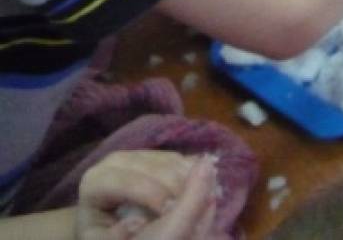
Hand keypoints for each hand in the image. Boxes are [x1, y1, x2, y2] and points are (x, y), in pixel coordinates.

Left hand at [76, 151, 216, 239]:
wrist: (105, 222)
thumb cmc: (102, 234)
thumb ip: (116, 235)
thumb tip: (137, 222)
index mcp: (96, 181)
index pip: (126, 181)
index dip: (151, 194)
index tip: (170, 212)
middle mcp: (116, 160)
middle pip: (153, 166)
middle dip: (175, 187)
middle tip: (193, 209)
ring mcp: (139, 153)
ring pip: (171, 160)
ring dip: (189, 179)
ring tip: (201, 202)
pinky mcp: (157, 154)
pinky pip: (182, 160)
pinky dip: (195, 173)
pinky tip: (203, 189)